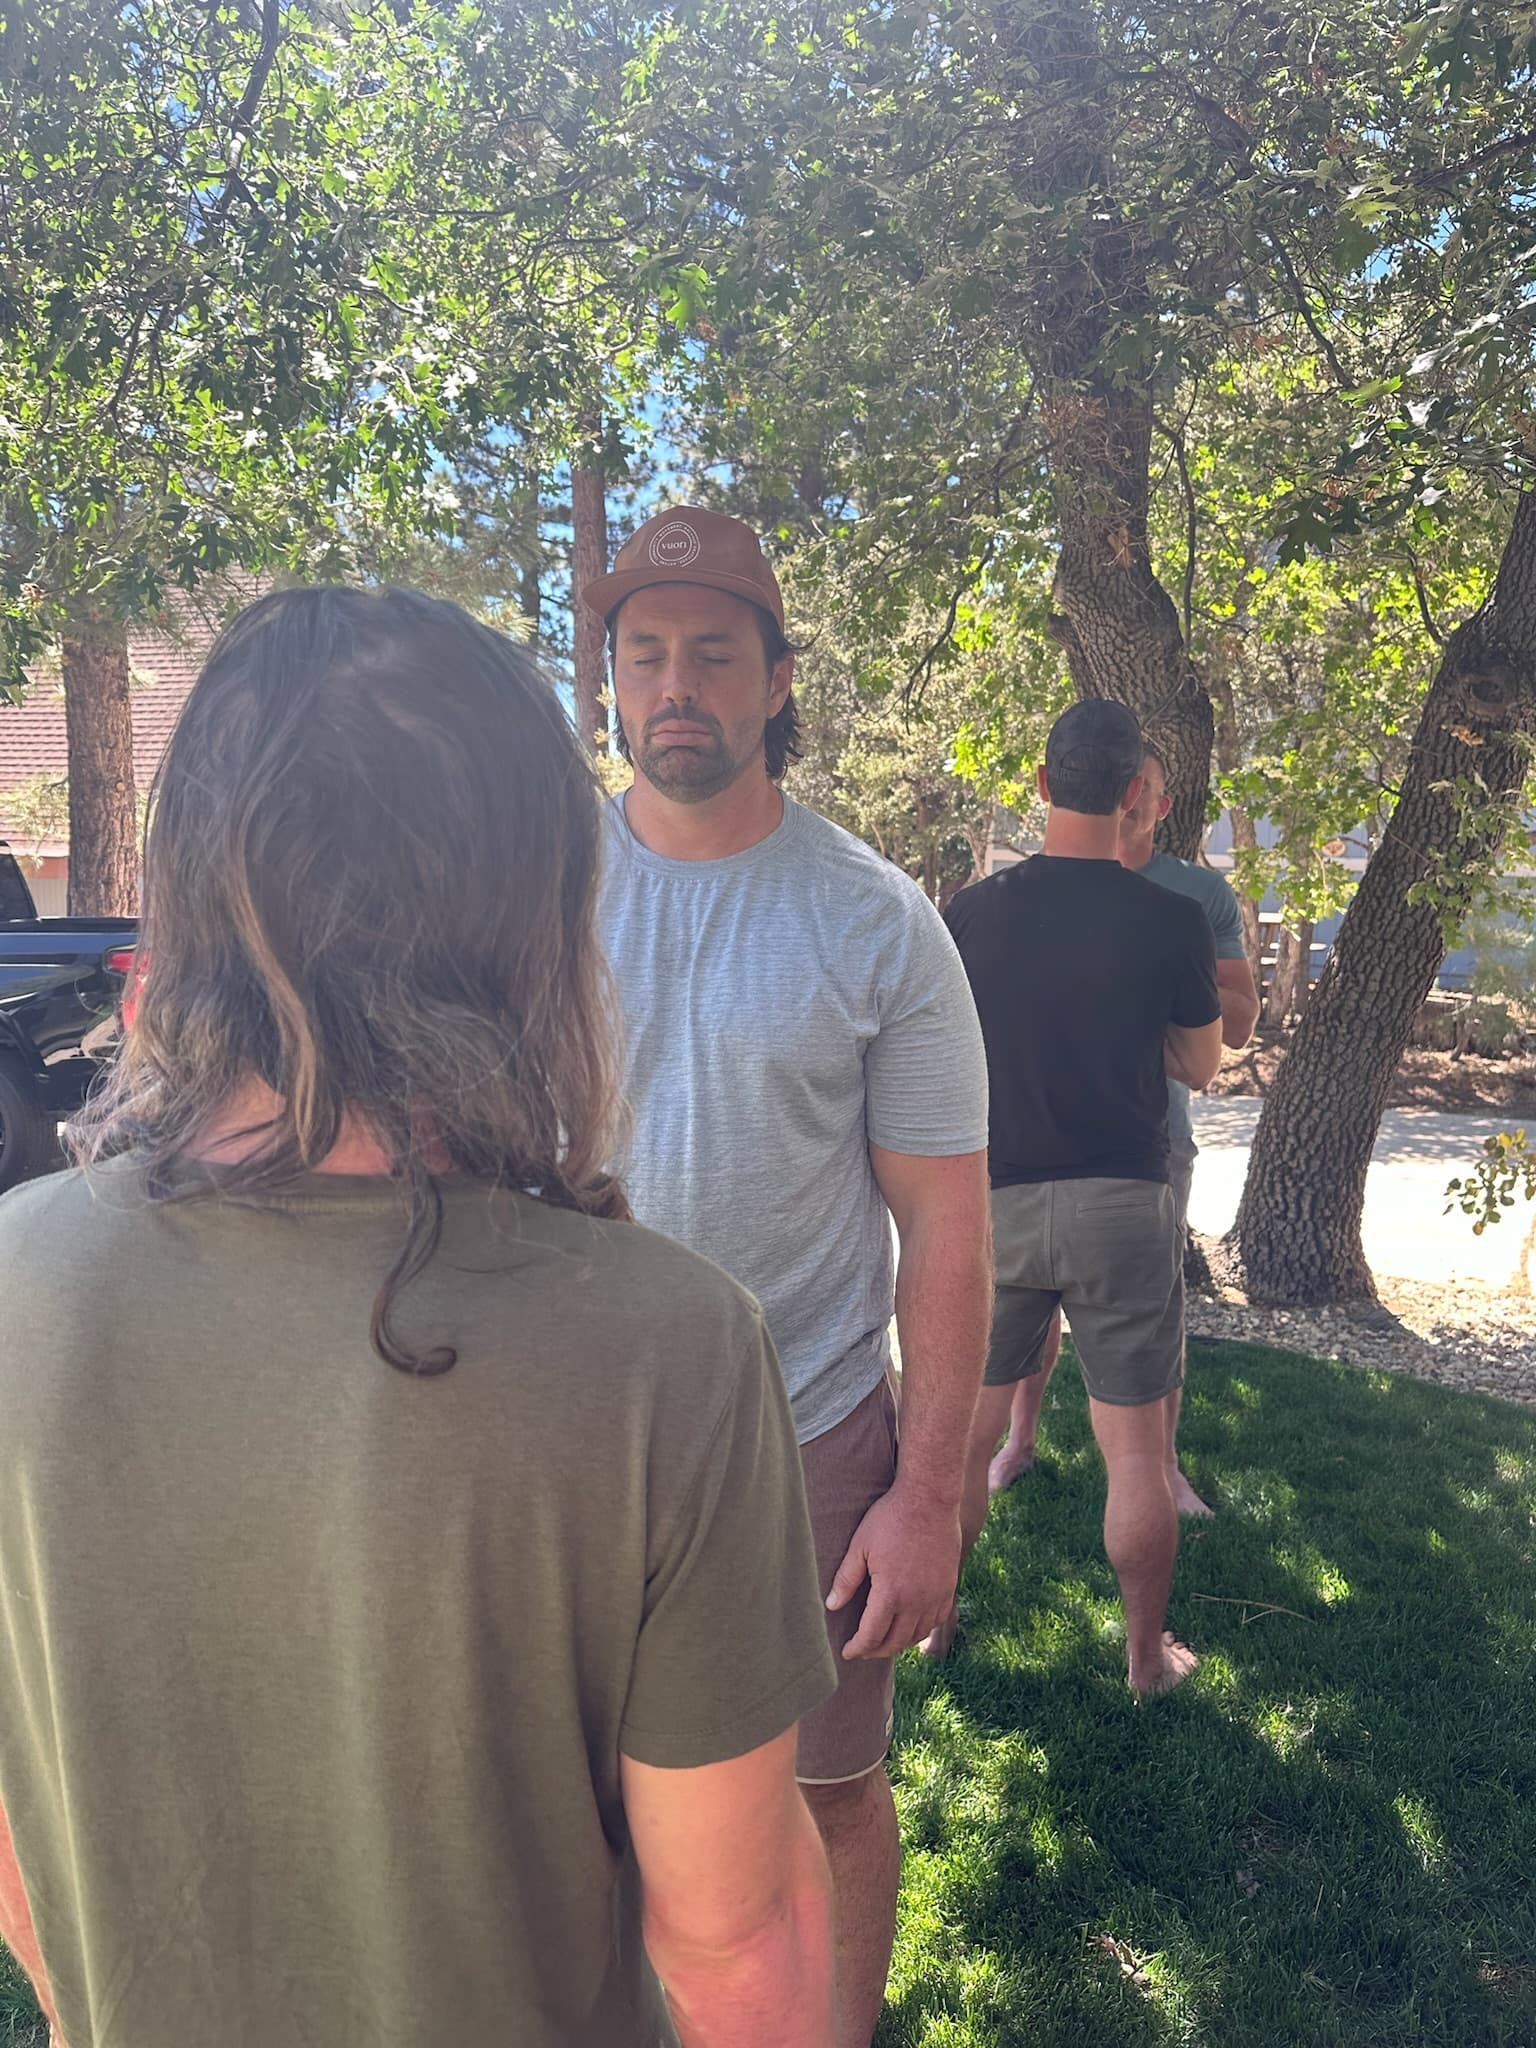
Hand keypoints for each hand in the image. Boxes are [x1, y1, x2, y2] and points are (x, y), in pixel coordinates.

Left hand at [826, 1481, 961, 1658]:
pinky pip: (937, 1620)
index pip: (872, 1635)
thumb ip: (846, 1579)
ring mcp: (936, 1595)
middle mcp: (916, 1600)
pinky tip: (911, 1626)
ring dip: (899, 1643)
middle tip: (863, 1650)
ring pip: (918, 1635)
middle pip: (895, 1641)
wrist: (930, 1498)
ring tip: (884, 1641)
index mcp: (891, 1592)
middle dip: (876, 1651)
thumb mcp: (860, 1545)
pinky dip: (922, 1630)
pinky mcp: (949, 1586)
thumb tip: (831, 1606)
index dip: (858, 1648)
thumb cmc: (890, 1518)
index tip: (847, 1652)